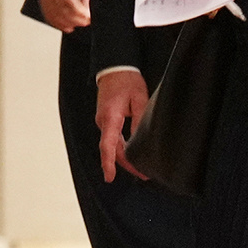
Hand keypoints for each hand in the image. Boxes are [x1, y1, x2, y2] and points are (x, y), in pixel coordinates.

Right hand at [40, 0, 90, 32]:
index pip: (69, 0)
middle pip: (61, 8)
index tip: (87, 17)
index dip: (78, 11)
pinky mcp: (42, 1)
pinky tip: (67, 27)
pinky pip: (48, 15)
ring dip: (66, 23)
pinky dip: (58, 23)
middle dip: (74, 18)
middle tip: (85, 23)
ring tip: (77, 25)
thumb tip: (87, 14)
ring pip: (54, 14)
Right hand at [96, 67, 149, 181]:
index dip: (108, 163)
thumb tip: (141, 139)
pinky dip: (121, 148)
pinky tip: (132, 154)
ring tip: (141, 168)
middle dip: (126, 164)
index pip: (107, 145)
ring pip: (113, 145)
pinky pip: (113, 138)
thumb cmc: (126, 82)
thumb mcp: (139, 99)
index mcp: (110, 117)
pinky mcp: (107, 120)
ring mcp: (103, 121)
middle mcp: (103, 122)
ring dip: (124, 157)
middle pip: (112, 149)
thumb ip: (140, 119)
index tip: (109, 177)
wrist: (114, 70)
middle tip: (144, 175)